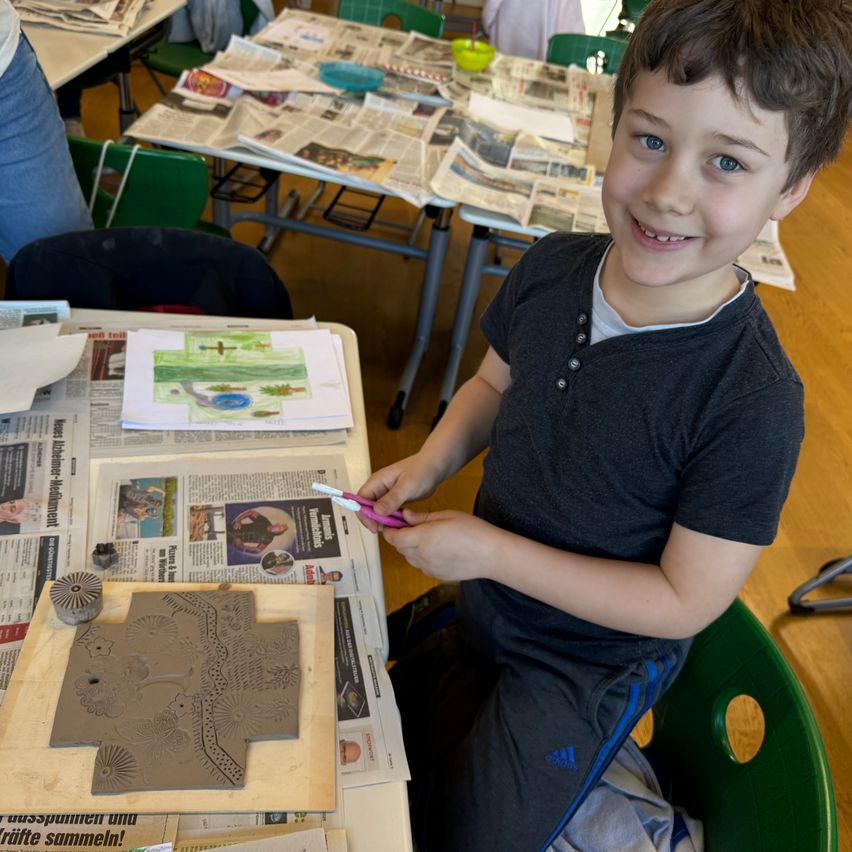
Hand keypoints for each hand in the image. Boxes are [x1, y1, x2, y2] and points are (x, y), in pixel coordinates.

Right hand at [356, 454, 442, 532]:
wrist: (434, 467)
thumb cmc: (422, 470)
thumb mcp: (407, 485)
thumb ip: (392, 498)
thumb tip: (377, 511)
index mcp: (377, 481)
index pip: (361, 500)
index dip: (364, 514)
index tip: (373, 526)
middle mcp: (379, 488)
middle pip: (366, 507)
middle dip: (373, 520)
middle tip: (385, 530)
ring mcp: (386, 494)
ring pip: (376, 512)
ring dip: (382, 521)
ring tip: (393, 528)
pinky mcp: (393, 500)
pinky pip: (387, 512)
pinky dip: (390, 519)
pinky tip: (399, 524)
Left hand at [382, 509, 500, 582]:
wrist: (491, 555)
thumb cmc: (474, 532)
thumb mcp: (446, 516)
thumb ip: (422, 517)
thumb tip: (404, 516)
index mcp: (423, 538)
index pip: (393, 537)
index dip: (389, 529)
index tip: (392, 521)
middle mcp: (423, 556)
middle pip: (399, 547)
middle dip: (399, 536)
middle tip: (409, 525)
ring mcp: (429, 568)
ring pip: (408, 557)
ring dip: (409, 547)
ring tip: (425, 536)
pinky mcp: (436, 575)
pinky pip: (420, 565)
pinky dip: (420, 556)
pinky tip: (435, 548)